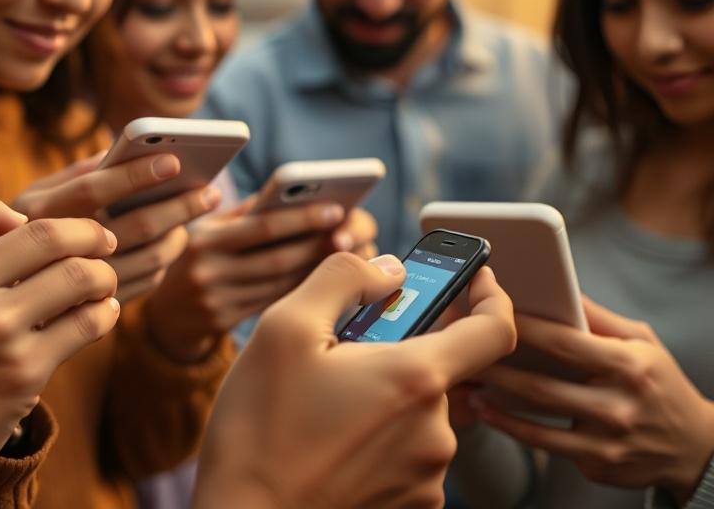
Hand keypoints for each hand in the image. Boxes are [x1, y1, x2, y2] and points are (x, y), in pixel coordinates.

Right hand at [0, 190, 119, 493]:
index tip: (26, 230)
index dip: (6, 213)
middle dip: (86, 233)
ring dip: (102, 273)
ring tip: (105, 281)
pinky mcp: (22, 370)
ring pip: (77, 274)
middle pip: (44, 233)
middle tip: (103, 240)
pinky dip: (104, 314)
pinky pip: (85, 324)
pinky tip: (104, 314)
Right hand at [13, 153, 219, 302]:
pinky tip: (170, 244)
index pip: (91, 190)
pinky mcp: (93, 318)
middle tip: (209, 191)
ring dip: (178, 236)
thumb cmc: (12, 238)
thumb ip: (72, 177)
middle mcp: (52, 256)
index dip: (134, 174)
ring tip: (193, 216)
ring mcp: (72, 294)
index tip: (174, 159)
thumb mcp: (28, 202)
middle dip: (179, 206)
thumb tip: (121, 151)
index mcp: (34, 216)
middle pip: (133, 227)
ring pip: (147, 261)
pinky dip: (163, 264)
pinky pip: (144, 287)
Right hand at [145, 200, 376, 361]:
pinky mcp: (228, 326)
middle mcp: (208, 272)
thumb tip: (294, 193)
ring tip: (346, 255)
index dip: (303, 218)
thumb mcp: (209, 230)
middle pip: (279, 259)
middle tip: (352, 235)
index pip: (263, 227)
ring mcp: (218, 303)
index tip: (336, 210)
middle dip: (319, 246)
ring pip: (282, 285)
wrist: (164, 315)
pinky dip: (303, 291)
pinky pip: (275, 304)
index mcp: (205, 240)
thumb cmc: (196, 259)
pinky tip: (325, 281)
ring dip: (318, 270)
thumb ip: (246, 214)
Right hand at [194, 257, 515, 508]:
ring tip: (324, 401)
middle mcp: (434, 432)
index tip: (473, 277)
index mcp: (414, 379)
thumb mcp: (285, 327)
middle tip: (340, 352)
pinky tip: (332, 437)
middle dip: (397, 349)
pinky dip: (380, 434)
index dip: (489, 295)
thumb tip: (388, 268)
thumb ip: (344, 278)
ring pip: (418, 410)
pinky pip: (408, 451)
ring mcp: (425, 476)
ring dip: (384, 393)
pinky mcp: (410, 505)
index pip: (494, 330)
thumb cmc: (259, 427)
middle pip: (439, 369)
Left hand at [472, 296, 713, 503]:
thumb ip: (598, 317)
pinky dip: (512, 427)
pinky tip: (487, 410)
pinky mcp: (597, 465)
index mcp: (629, 367)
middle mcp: (618, 406)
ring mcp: (607, 441)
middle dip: (495, 367)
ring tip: (464, 381)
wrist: (695, 446)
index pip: (564, 343)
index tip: (489, 312)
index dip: (522, 328)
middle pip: (541, 385)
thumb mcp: (641, 342)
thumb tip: (560, 285)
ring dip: (495, 400)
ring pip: (537, 419)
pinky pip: (545, 444)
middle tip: (460, 352)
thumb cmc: (659, 382)